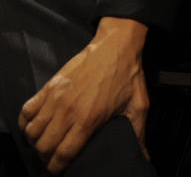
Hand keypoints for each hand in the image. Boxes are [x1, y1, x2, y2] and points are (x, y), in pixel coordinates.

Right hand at [19, 18, 149, 174]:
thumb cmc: (128, 75)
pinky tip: (36, 126)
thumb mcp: (138, 105)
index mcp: (89, 118)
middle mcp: (68, 110)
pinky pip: (27, 111)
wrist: (117, 46)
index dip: (58, 167)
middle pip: (44, 146)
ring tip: (45, 144)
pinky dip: (26, 122)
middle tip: (53, 158)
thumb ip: (137, 133)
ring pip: (32, 131)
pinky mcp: (49, 86)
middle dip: (46, 157)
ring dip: (36, 142)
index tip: (60, 170)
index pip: (63, 154)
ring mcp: (56, 98)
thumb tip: (143, 154)